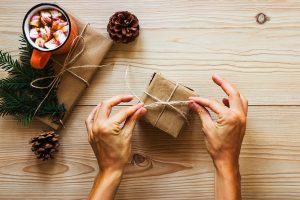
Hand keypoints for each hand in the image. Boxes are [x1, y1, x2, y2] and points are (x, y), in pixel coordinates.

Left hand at [85, 95, 146, 172]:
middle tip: (129, 98)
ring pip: (98, 109)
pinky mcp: (90, 133)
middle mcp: (98, 126)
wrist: (110, 168)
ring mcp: (92, 129)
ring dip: (108, 104)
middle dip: (119, 99)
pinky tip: (100, 109)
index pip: (123, 112)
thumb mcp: (128, 136)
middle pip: (107, 104)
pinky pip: (90, 118)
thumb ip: (133, 120)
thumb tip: (141, 109)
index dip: (133, 108)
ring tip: (118, 101)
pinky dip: (95, 112)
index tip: (140, 105)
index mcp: (108, 127)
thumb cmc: (120, 156)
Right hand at [189, 75, 246, 199]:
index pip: (213, 103)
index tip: (192, 99)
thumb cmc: (217, 147)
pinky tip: (225, 100)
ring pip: (240, 98)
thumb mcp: (207, 128)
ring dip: (231, 91)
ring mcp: (242, 118)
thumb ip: (201, 113)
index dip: (201, 100)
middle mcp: (239, 115)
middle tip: (214, 76)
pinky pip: (241, 106)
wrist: (227, 160)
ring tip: (222, 85)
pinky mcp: (242, 122)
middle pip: (233, 93)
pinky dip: (234, 100)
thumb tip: (193, 103)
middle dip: (223, 83)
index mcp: (230, 117)